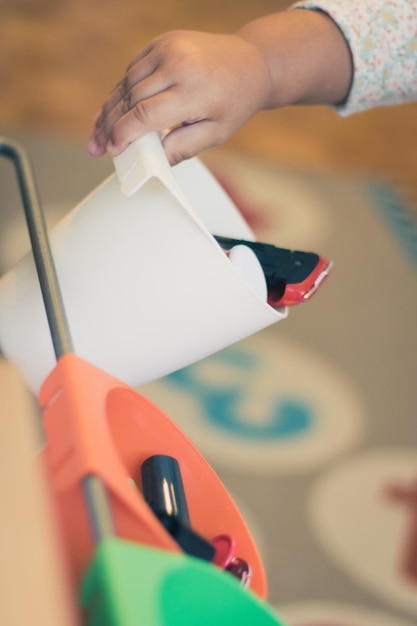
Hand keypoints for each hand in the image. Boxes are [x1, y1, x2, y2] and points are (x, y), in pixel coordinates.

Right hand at [88, 30, 271, 163]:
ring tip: (100, 131)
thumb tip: (154, 161)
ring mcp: (168, 48)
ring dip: (110, 108)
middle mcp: (177, 64)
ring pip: (126, 83)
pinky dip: (123, 90)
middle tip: (97, 147)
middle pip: (130, 99)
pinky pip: (133, 70)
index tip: (112, 150)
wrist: (250, 64)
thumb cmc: (234, 101)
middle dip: (110, 126)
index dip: (123, 134)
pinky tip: (115, 109)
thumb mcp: (215, 133)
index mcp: (193, 90)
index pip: (145, 114)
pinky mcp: (161, 42)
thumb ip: (183, 147)